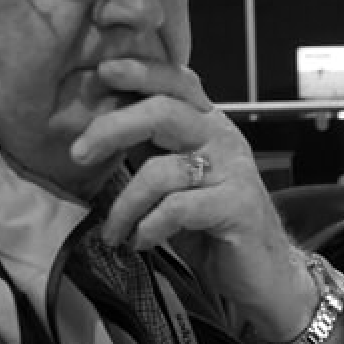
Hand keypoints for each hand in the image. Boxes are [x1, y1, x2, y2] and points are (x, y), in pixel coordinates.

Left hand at [68, 58, 315, 340]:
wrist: (266, 273)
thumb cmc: (214, 227)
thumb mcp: (178, 182)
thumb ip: (150, 152)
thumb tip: (96, 130)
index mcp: (208, 125)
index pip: (178, 82)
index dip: (142, 71)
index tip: (103, 70)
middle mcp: (224, 139)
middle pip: (164, 112)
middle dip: (113, 127)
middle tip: (77, 152)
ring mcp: (234, 171)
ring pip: (163, 170)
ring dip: (125, 205)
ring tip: (113, 231)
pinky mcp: (238, 206)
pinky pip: (177, 208)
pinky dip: (149, 227)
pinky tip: (141, 242)